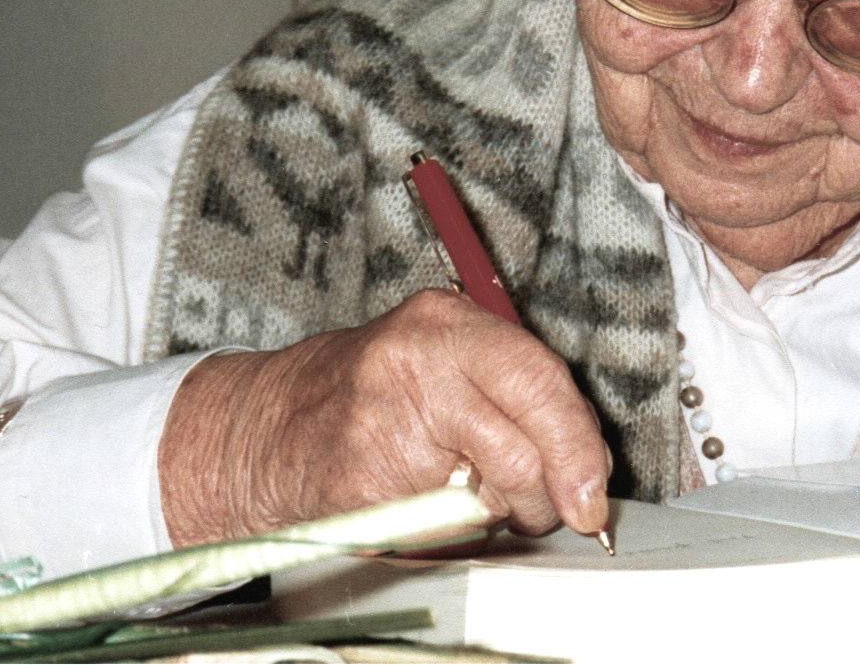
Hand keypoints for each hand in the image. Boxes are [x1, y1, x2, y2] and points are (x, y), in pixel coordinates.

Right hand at [159, 288, 610, 548]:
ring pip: (487, 500)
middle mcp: (413, 365)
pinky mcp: (358, 489)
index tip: (593, 495)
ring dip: (498, 516)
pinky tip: (423, 504)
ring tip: (468, 492)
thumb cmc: (373, 394)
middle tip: (549, 504)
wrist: (265, 429)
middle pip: (522, 451)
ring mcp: (380, 428)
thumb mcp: (448, 359)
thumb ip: (520, 392)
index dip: (578, 446)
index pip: (539, 381)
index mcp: (447, 324)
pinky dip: (447, 535)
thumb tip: (590, 463)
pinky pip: (438, 534)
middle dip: (548, 495)